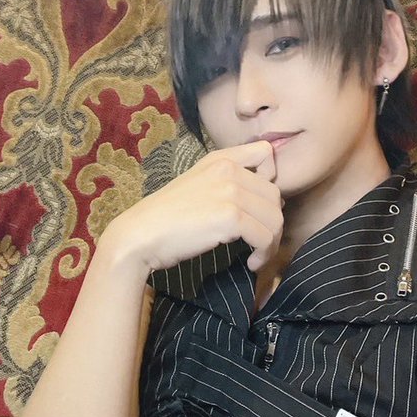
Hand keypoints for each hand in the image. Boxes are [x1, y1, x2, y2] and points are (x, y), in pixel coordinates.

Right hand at [103, 141, 283, 273]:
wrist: (140, 235)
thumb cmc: (167, 218)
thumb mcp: (198, 185)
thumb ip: (227, 182)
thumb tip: (268, 200)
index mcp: (220, 159)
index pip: (267, 154)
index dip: (272, 179)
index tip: (257, 205)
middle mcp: (228, 170)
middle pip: (276, 195)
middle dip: (272, 222)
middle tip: (259, 242)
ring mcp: (230, 192)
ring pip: (275, 219)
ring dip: (271, 243)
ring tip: (257, 256)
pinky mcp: (230, 217)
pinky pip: (265, 238)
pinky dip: (263, 255)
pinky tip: (251, 263)